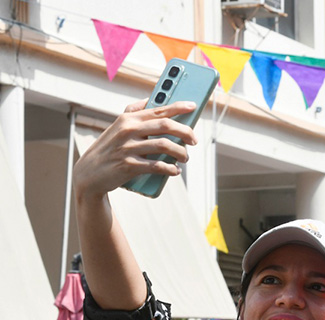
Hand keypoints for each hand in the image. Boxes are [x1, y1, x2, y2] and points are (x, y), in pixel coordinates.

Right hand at [73, 100, 197, 201]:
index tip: (193, 106)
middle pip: (166, 126)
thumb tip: (151, 100)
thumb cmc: (109, 148)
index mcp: (128, 118)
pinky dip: (170, 169)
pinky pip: (157, 166)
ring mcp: (128, 148)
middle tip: (194, 140)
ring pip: (165, 146)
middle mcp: (128, 130)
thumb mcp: (117, 126)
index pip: (158, 109)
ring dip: (181, 153)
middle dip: (185, 132)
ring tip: (185, 158)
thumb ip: (133, 112)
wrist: (89, 173)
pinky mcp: (129, 165)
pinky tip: (175, 171)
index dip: (178, 107)